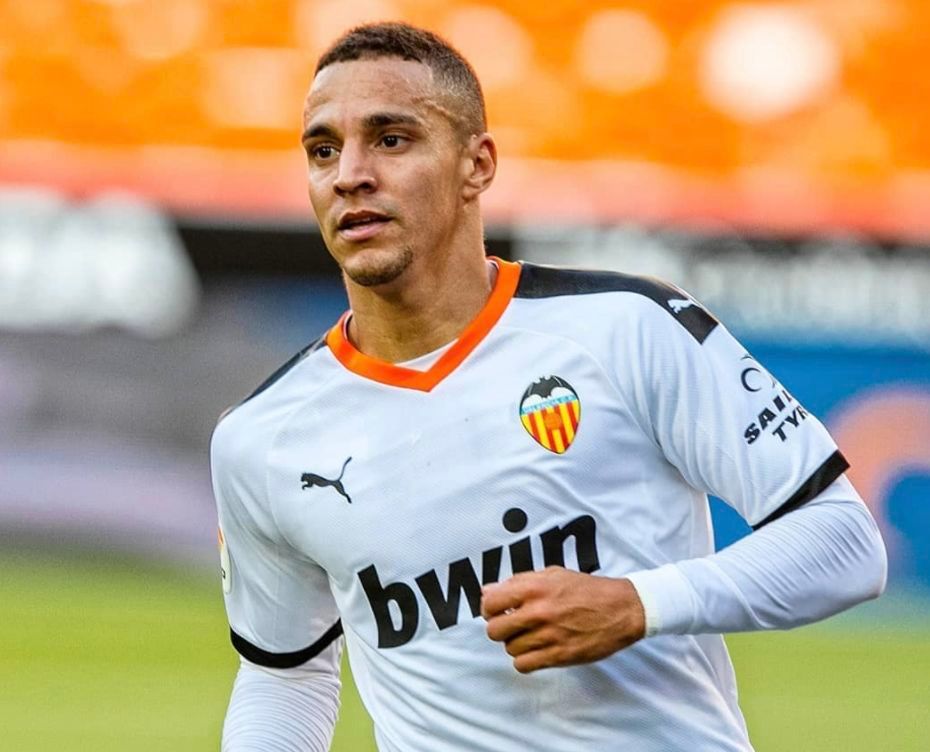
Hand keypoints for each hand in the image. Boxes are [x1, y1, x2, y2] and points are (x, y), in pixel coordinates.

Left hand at [481, 566, 645, 673]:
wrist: (621, 608)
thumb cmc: (586, 589)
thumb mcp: (552, 575)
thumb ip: (517, 582)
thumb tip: (487, 591)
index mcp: (535, 587)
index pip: (491, 603)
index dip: (489, 608)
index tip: (497, 611)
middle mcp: (539, 611)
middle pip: (495, 630)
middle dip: (499, 628)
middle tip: (511, 625)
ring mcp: (549, 635)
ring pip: (509, 648)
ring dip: (515, 643)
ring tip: (530, 636)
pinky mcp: (560, 656)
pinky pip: (524, 665)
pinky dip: (525, 660)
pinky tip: (535, 651)